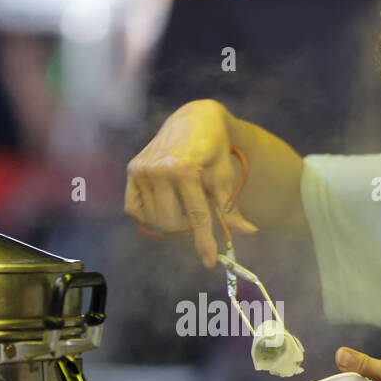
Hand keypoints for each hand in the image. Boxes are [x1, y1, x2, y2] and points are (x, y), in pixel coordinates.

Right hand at [124, 99, 257, 267]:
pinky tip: (163, 206)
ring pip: (153, 220)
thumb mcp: (224, 174)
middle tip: (197, 218)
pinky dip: (148, 216)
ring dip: (170, 223)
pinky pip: (134, 209)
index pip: (196, 216)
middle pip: (172, 223)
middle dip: (187, 229)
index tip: (210, 262)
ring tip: (183, 209)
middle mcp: (159, 170)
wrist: (192, 118)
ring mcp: (142, 170)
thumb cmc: (213, 147)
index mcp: (186, 169)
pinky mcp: (132, 170)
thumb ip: (230, 206)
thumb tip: (248, 231)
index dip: (204, 242)